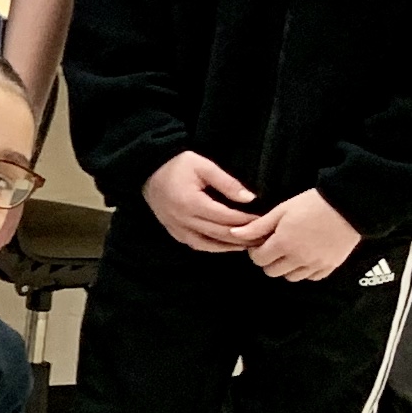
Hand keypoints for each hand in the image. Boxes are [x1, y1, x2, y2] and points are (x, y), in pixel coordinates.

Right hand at [143, 151, 264, 253]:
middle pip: (219, 234)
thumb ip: (227, 183)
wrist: (147, 170)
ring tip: (248, 245)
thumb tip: (250, 199)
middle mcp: (183, 219)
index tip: (265, 220)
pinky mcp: (173, 231)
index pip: (226, 217)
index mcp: (191, 203)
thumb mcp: (204, 166)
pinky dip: (213, 247)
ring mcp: (176, 227)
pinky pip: (195, 244)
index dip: (246, 221)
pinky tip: (226, 246)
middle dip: (243, 237)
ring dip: (229, 247)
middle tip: (263, 237)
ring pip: (207, 244)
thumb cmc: (177, 165)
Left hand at [245, 189, 361, 283]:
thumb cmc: (312, 204)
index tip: (261, 242)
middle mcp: (298, 259)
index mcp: (283, 244)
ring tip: (292, 251)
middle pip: (272, 272)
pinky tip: (307, 257)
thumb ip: (258, 226)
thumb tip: (233, 234)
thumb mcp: (281, 211)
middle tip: (275, 246)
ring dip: (287, 267)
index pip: (259, 260)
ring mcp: (315, 264)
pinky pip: (312, 277)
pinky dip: (306, 270)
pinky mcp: (331, 266)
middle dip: (269, 260)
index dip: (256, 251)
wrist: (348, 205)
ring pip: (292, 277)